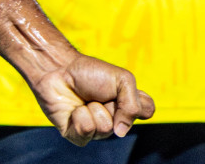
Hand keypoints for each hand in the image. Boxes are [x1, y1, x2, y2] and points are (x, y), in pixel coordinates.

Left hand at [30, 53, 154, 145]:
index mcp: (127, 105)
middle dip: (111, 104)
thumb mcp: (121, 79)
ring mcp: (96, 130)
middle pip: (124, 124)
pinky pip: (86, 133)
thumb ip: (132, 105)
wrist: (57, 69)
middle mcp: (114, 120)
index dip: (138, 103)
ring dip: (94, 109)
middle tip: (98, 92)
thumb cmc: (88, 72)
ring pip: (105, 130)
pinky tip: (74, 109)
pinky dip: (80, 116)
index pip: (147, 112)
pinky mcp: (77, 135)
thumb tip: (121, 132)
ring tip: (84, 100)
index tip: (122, 89)